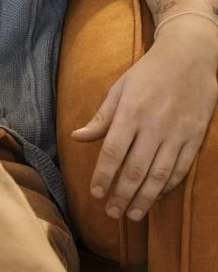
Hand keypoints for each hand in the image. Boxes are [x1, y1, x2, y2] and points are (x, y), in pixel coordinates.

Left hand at [71, 25, 217, 220]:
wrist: (190, 56)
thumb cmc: (149, 72)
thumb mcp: (120, 88)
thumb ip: (101, 117)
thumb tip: (76, 137)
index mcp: (132, 111)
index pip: (113, 152)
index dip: (103, 176)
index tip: (95, 194)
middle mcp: (155, 125)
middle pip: (135, 169)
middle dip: (121, 195)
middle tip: (111, 213)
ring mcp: (177, 134)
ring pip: (159, 175)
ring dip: (144, 199)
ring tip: (132, 215)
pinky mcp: (195, 138)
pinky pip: (181, 170)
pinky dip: (167, 187)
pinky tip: (155, 197)